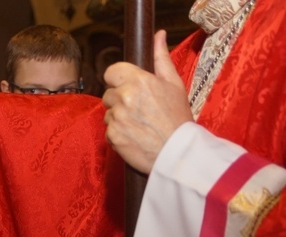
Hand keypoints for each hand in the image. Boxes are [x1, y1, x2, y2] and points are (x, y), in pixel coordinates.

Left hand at [102, 30, 192, 173]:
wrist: (177, 152)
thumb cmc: (177, 117)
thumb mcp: (174, 84)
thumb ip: (161, 58)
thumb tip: (158, 35)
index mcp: (138, 81)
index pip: (110, 72)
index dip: (118, 80)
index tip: (127, 87)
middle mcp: (124, 97)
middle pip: (108, 94)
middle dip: (119, 100)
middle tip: (139, 110)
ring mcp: (116, 118)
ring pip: (108, 113)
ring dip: (118, 118)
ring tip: (138, 125)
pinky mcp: (112, 136)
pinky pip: (108, 130)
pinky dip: (118, 134)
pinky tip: (134, 136)